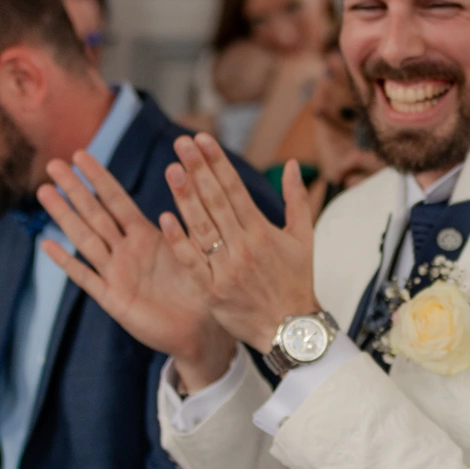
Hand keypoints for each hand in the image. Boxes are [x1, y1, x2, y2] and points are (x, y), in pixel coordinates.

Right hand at [36, 151, 232, 381]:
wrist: (200, 330)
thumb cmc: (200, 289)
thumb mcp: (193, 251)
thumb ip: (183, 225)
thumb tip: (185, 186)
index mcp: (145, 236)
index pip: (117, 201)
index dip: (99, 179)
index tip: (81, 154)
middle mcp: (126, 251)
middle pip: (95, 214)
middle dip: (74, 189)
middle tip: (52, 164)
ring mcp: (116, 274)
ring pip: (85, 239)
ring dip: (65, 216)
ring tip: (45, 192)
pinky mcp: (113, 299)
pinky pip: (86, 278)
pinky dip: (67, 262)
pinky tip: (47, 245)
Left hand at [161, 133, 315, 353]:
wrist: (290, 329)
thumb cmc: (296, 281)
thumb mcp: (304, 238)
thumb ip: (296, 199)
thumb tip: (292, 164)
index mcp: (264, 231)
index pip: (235, 189)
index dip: (217, 162)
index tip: (202, 139)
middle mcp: (244, 246)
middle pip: (216, 201)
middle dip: (198, 170)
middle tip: (181, 143)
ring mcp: (227, 268)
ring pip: (202, 227)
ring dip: (185, 197)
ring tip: (171, 170)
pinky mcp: (212, 290)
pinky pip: (192, 262)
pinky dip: (179, 241)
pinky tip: (165, 218)